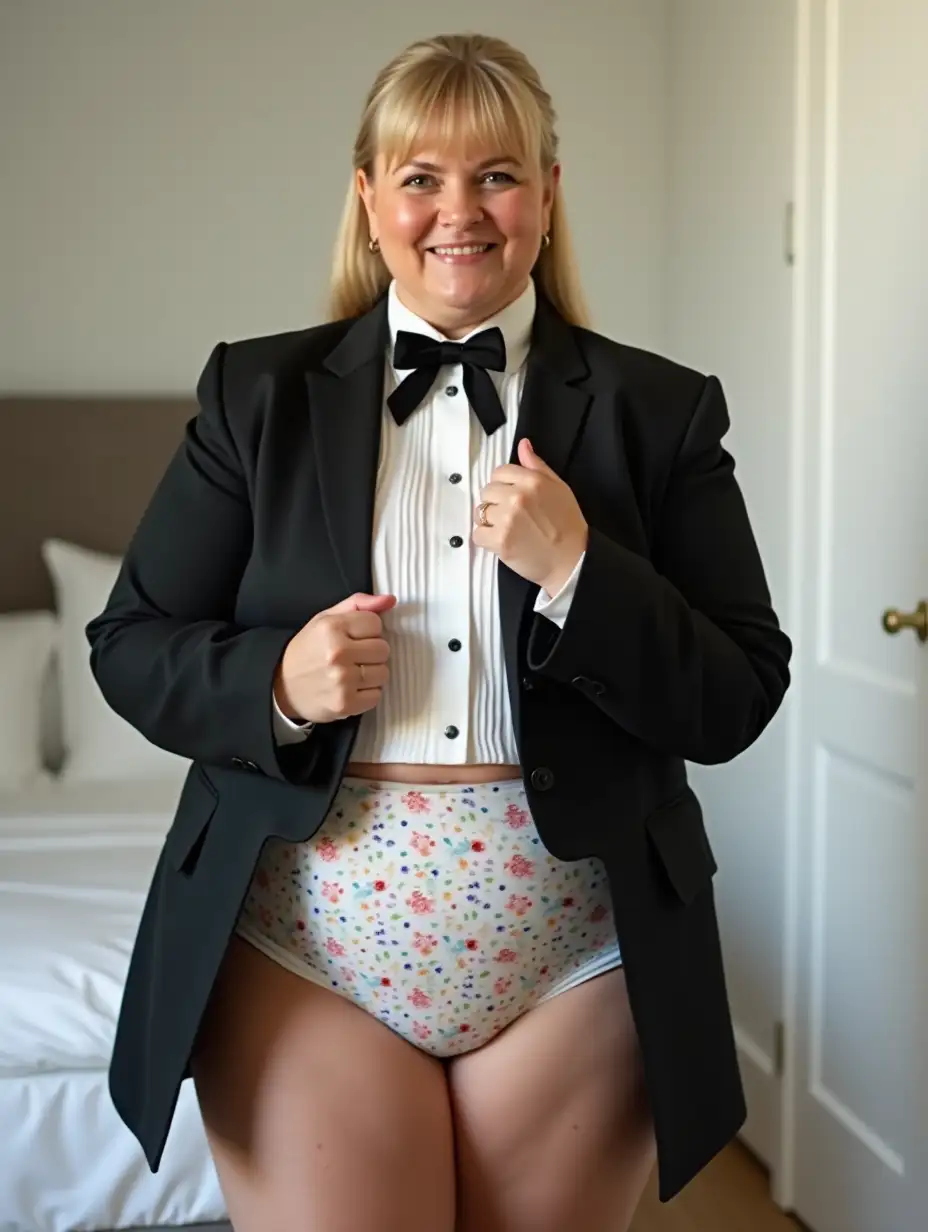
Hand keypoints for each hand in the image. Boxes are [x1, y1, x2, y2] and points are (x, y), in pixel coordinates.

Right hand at [274, 592, 395, 723]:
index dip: (367, 631)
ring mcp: (342, 680)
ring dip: (371, 674)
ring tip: (352, 673)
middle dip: (371, 652)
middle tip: (354, 657)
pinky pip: (376, 695)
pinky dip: (367, 693)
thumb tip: (390, 600)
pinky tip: (351, 688)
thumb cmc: (308, 650)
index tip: (354, 638)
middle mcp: (337, 653)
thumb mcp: (325, 619)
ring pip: (383, 673)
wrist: (282, 687)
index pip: (375, 623)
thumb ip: (359, 604)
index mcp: (331, 627)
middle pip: (383, 649)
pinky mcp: (345, 704)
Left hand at [472, 438, 587, 594]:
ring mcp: (507, 519)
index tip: (512, 497)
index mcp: (533, 481)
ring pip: (480, 512)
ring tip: (508, 529)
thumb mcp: (559, 488)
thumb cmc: (568, 526)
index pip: (499, 472)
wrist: (572, 562)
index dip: (504, 485)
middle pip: (487, 491)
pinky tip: (502, 541)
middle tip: (512, 516)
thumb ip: (537, 466)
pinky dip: (486, 539)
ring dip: (490, 521)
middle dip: (496, 503)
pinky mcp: (500, 541)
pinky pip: (477, 534)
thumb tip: (523, 445)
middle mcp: (518, 496)